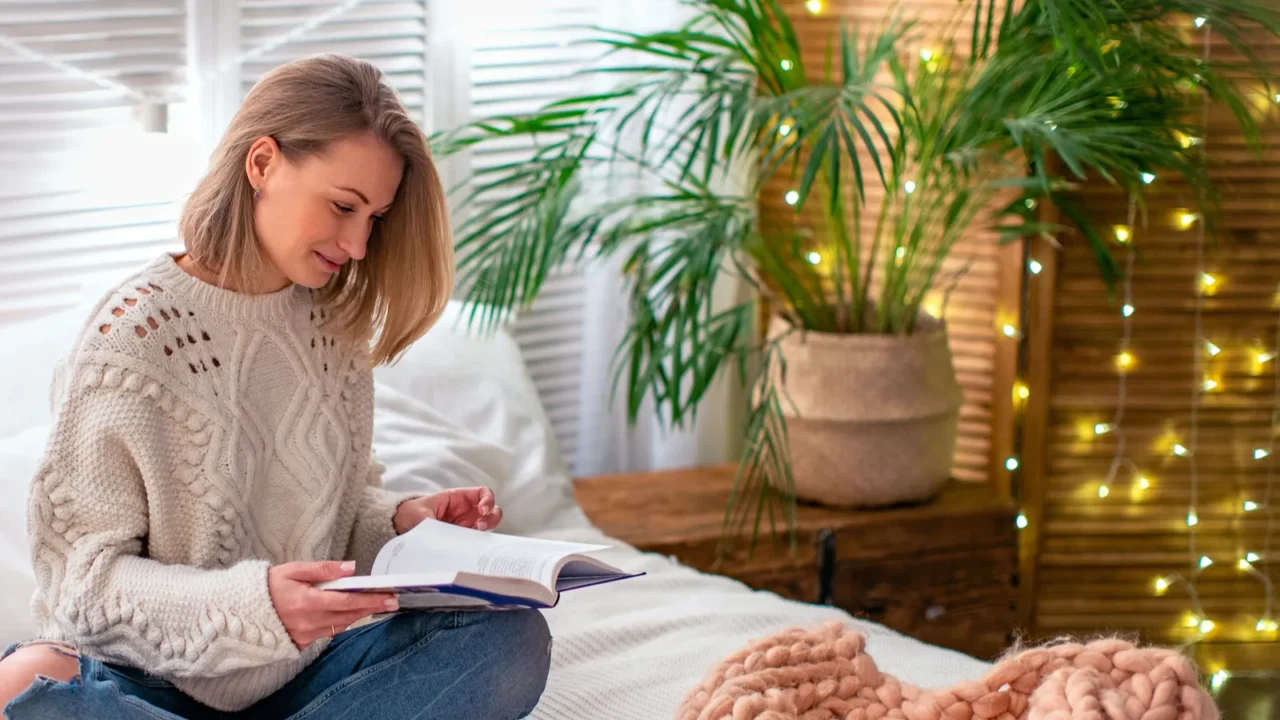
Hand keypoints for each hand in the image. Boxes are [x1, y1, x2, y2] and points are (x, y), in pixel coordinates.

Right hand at [267, 561, 398, 649]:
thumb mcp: (293, 570)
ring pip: (340, 625)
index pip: (347, 601)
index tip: (389, 596)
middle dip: (371, 608)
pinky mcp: (300, 643)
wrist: (239, 611)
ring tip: (375, 605)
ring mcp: (304, 635)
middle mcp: (307, 622)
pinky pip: (327, 633)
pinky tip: (349, 614)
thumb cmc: (267, 586)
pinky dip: (340, 623)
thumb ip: (323, 570)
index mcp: (306, 602)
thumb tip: (350, 568)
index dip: (370, 599)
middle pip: (348, 615)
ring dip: (357, 616)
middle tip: (392, 602)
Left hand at [394, 487, 502, 534]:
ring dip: (487, 530)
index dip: (488, 499)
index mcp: (458, 498)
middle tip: (480, 526)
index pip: (482, 493)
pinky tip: (472, 546)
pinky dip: (479, 543)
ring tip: (475, 536)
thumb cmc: (410, 514)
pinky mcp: (462, 539)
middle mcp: (465, 511)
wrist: (399, 527)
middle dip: (491, 517)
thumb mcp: (421, 515)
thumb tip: (444, 536)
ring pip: (487, 525)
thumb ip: (433, 523)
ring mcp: (465, 526)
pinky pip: (476, 540)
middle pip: (491, 510)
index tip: (482, 510)